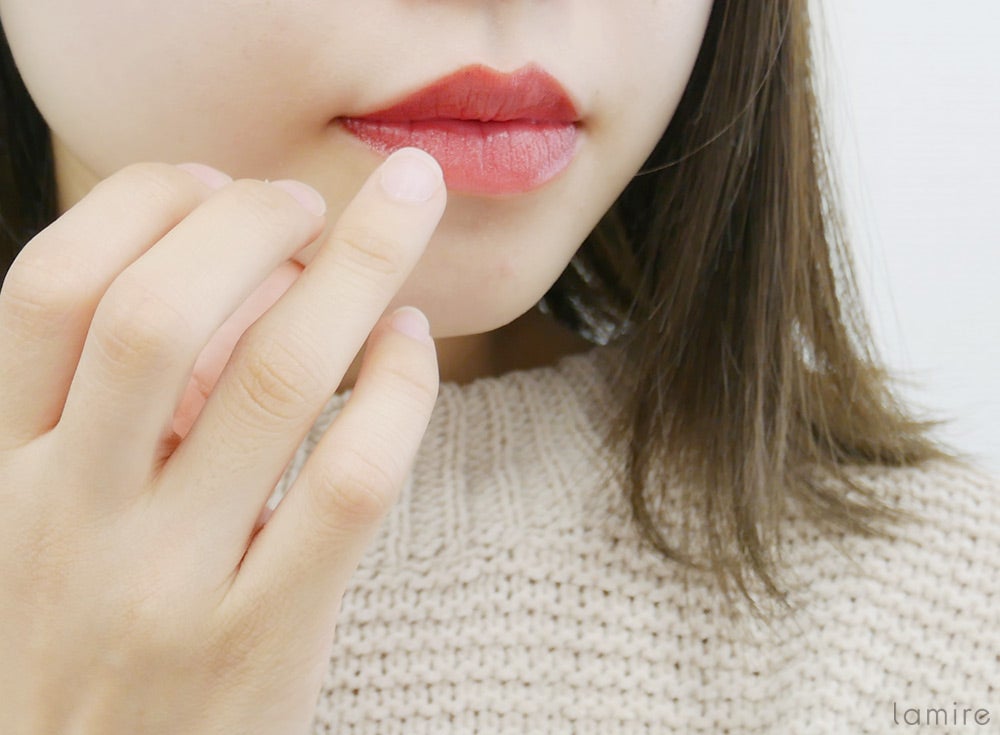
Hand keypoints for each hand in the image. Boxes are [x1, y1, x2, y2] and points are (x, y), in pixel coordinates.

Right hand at [0, 147, 444, 733]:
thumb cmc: (81, 651)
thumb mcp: (44, 533)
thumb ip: (101, 417)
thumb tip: (234, 283)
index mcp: (3, 478)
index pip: (47, 290)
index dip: (139, 204)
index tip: (211, 184)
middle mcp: (71, 520)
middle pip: (159, 309)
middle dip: (253, 216)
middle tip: (312, 196)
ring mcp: (168, 584)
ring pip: (272, 376)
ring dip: (355, 271)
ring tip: (395, 226)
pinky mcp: (263, 640)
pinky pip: (349, 480)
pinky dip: (396, 390)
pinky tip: (409, 349)